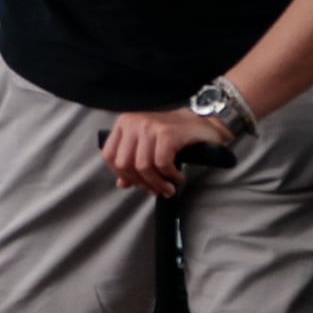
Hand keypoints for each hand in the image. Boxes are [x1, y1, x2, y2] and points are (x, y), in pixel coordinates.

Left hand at [100, 108, 214, 200]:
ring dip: (157, 183)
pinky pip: (161, 163)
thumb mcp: (148, 146)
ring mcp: (149, 126)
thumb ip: (133, 162)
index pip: (109, 156)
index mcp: (123, 124)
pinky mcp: (166, 133)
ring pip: (143, 166)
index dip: (122, 175)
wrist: (203, 124)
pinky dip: (170, 175)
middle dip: (141, 182)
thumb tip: (122, 183)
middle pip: (124, 164)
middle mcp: (132, 123)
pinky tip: (178, 177)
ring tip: (169, 188)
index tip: (138, 184)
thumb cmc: (175, 136)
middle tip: (157, 189)